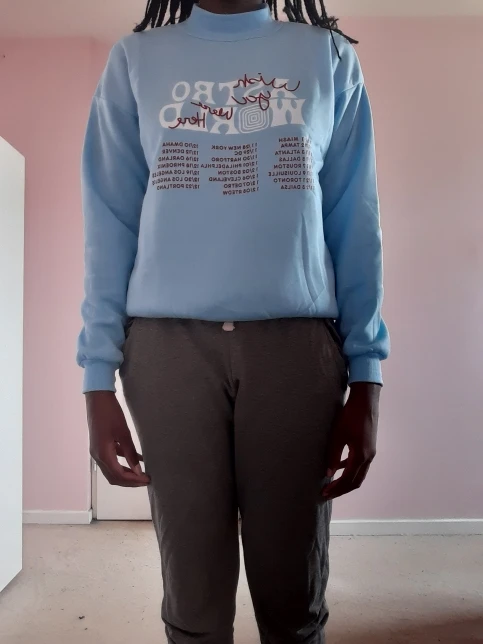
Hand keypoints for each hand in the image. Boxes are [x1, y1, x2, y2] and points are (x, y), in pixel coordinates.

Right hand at [86, 391, 149, 487]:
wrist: (97, 398)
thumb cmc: (111, 413)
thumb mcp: (123, 433)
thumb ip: (130, 453)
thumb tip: (138, 471)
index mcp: (103, 454)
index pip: (119, 475)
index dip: (133, 480)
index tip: (147, 480)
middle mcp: (98, 456)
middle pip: (114, 477)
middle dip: (130, 481)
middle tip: (146, 480)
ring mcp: (97, 451)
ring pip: (112, 470)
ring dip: (126, 474)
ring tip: (142, 473)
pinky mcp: (100, 445)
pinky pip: (112, 459)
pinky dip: (123, 463)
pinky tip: (137, 460)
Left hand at [322, 382, 379, 500]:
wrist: (366, 401)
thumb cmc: (350, 416)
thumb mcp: (338, 435)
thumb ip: (333, 455)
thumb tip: (329, 473)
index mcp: (360, 456)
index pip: (348, 480)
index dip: (336, 489)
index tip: (324, 494)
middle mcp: (368, 458)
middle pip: (356, 482)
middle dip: (341, 490)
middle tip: (327, 494)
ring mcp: (370, 452)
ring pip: (359, 474)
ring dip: (346, 481)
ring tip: (332, 484)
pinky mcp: (369, 447)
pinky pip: (360, 464)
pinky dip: (350, 470)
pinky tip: (339, 467)